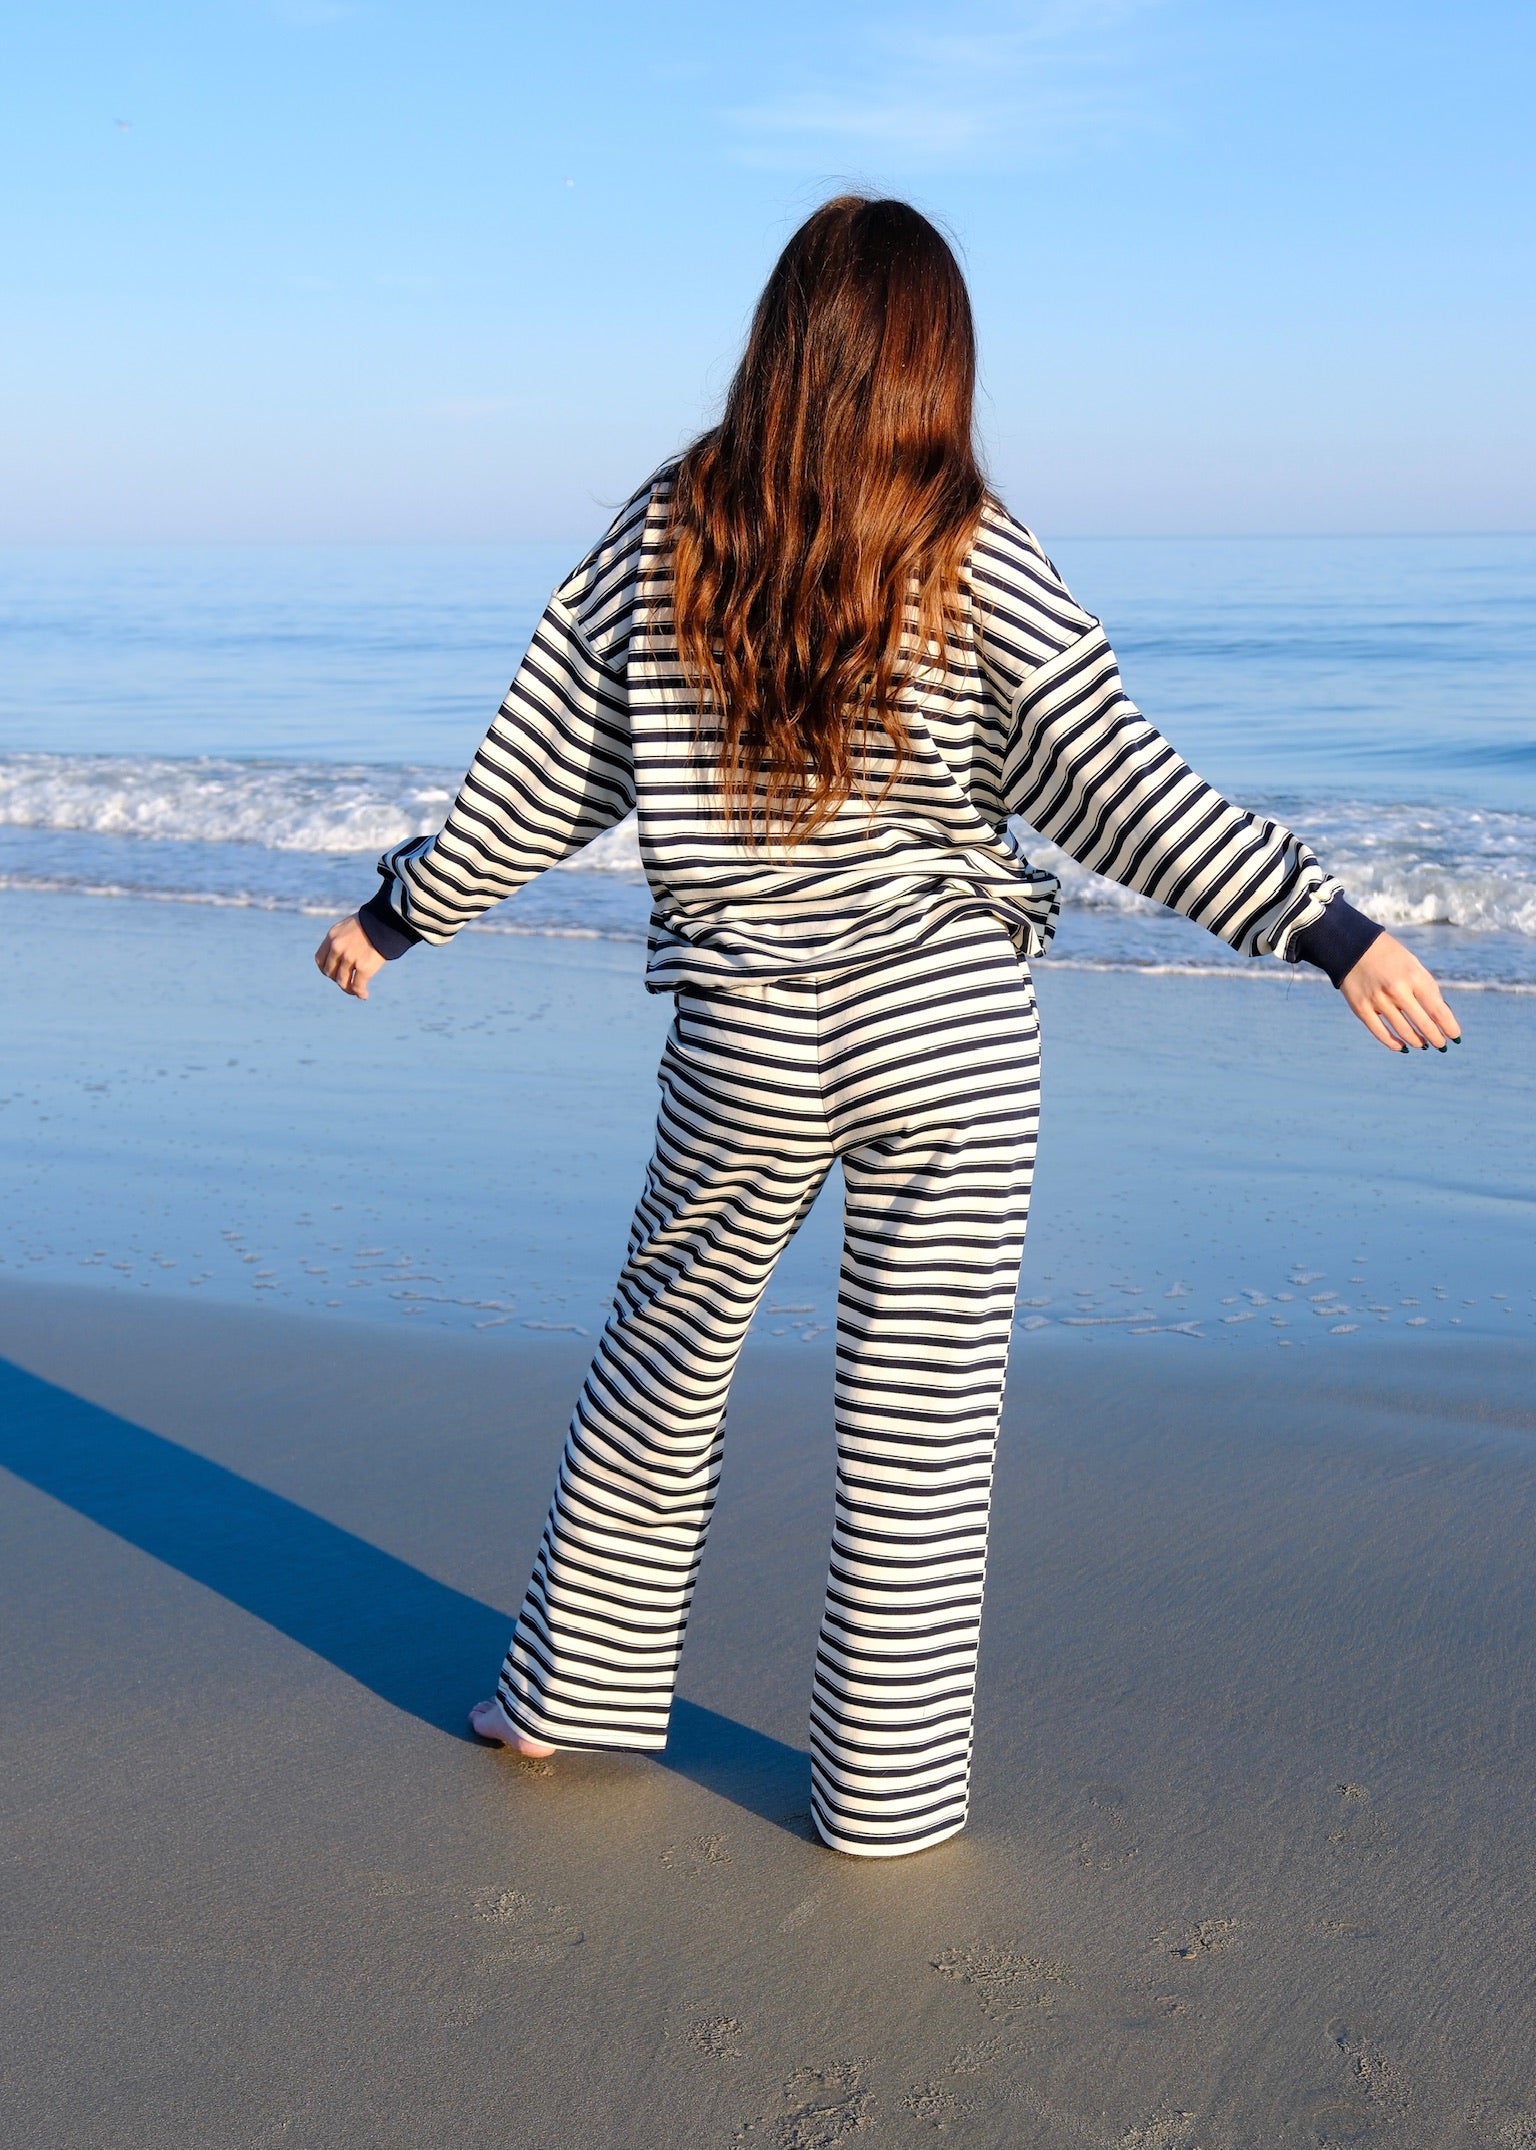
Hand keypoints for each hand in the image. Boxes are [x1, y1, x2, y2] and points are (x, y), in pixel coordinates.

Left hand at [315, 915, 385, 1000]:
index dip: (326, 969)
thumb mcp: (350, 926)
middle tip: (348, 982)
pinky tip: (364, 995)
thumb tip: (343, 959)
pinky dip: (360, 993)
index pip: (320, 959)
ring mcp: (350, 958)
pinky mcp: (364, 967)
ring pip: (342, 981)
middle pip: (330, 972)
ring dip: (349, 989)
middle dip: (338, 979)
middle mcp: (337, 947)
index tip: (334, 973)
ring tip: (356, 991)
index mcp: (332, 936)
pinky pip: (357, 986)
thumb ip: (343, 940)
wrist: (389, 920)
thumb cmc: (373, 922)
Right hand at [1340, 932, 1459, 1051]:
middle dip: (1436, 1038)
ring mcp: (1378, 1000)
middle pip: (1423, 1023)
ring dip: (1417, 1041)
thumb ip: (1427, 989)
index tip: (1455, 1036)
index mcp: (1414, 977)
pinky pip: (1380, 1032)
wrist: (1354, 946)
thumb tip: (1442, 1018)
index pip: (1438, 1010)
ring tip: (1424, 1045)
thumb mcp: (1414, 966)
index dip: (1449, 1027)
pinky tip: (1402, 1047)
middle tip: (1442, 1045)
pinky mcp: (1361, 1008)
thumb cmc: (1391, 957)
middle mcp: (1397, 990)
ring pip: (1403, 1031)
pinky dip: (1393, 1043)